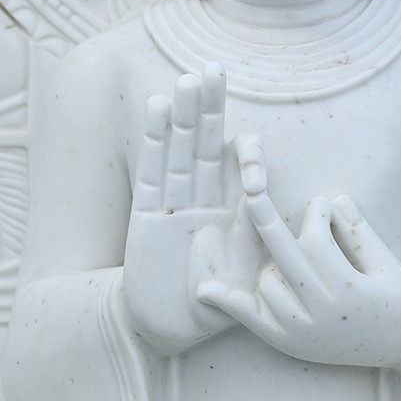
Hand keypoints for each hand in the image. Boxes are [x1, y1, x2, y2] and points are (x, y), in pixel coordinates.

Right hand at [122, 65, 249, 353]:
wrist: (169, 330)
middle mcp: (203, 203)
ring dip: (183, 117)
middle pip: (207, 147)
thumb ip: (249, 246)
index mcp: (232, 215)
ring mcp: (172, 205)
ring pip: (179, 152)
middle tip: (213, 70)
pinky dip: (154, 141)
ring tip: (185, 80)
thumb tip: (255, 212)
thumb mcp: (243, 281)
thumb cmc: (211, 311)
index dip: (250, 158)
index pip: (242, 172)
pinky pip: (150, 172)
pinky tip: (157, 109)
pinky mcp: (145, 214)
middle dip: (211, 111)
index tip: (254, 163)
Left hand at [196, 140, 400, 369]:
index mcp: (348, 289)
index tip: (322, 204)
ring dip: (274, 265)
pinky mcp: (289, 343)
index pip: (316, 240)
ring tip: (298, 266)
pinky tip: (206, 290)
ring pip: (268, 282)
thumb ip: (359, 232)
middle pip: (285, 255)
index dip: (317, 215)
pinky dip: (230, 304)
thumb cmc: (398, 297)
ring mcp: (301, 331)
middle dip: (266, 219)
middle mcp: (320, 312)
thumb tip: (336, 198)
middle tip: (252, 190)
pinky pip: (253, 320)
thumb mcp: (386, 263)